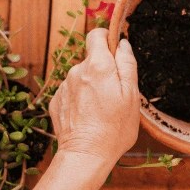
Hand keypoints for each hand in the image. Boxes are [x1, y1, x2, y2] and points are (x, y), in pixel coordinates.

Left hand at [48, 28, 139, 169]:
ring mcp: (64, 86)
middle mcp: (77, 71)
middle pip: (92, 59)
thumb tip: (122, 44)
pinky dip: (81, 98)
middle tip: (116, 93)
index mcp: (98, 66)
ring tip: (102, 109)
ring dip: (92, 85)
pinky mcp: (56, 101)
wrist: (86, 155)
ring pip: (82, 76)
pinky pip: (72, 91)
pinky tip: (89, 115)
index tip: (116, 52)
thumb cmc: (115, 127)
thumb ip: (127, 64)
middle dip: (104, 70)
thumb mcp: (132, 94)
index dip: (107, 39)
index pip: (96, 35)